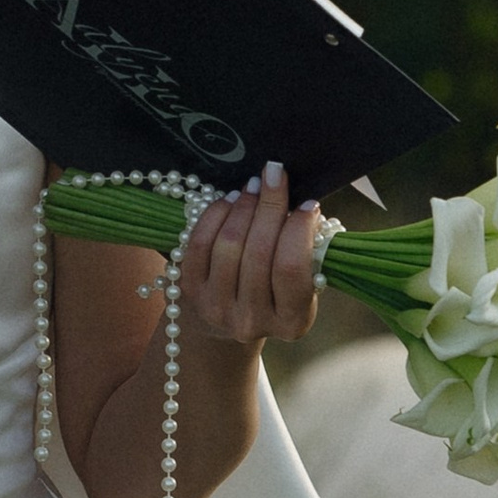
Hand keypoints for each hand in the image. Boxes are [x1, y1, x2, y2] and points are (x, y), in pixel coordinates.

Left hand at [174, 160, 326, 349]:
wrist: (228, 317)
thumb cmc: (274, 291)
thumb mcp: (299, 282)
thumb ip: (305, 251)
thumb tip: (304, 205)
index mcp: (291, 322)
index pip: (292, 269)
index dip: (298, 230)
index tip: (307, 202)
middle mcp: (251, 321)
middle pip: (258, 252)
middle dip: (270, 206)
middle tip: (275, 175)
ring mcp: (216, 308)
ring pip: (228, 245)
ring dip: (243, 207)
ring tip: (253, 187)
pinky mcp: (189, 292)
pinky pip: (200, 243)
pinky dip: (216, 214)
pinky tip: (230, 199)